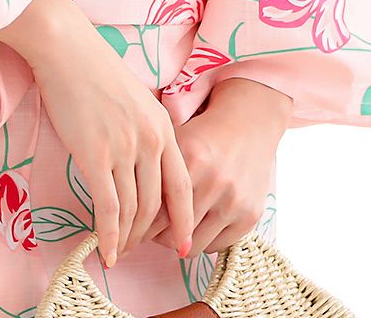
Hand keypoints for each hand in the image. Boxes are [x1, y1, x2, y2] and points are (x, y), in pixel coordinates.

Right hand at [0, 0, 194, 266]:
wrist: (69, 51)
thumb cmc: (97, 73)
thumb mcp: (137, 100)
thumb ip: (147, 131)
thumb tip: (145, 165)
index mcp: (164, 125)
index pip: (182, 184)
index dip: (183, 218)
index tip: (183, 243)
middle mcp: (151, 139)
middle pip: (157, 203)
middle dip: (149, 234)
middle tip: (138, 251)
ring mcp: (125, 148)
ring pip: (133, 209)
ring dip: (127, 237)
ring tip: (120, 252)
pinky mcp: (96, 156)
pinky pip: (108, 207)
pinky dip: (108, 235)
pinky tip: (105, 252)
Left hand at [146, 75, 290, 255]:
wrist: (248, 123)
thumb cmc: (203, 133)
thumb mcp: (174, 140)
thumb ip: (151, 170)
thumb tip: (119, 210)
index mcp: (193, 159)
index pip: (153, 212)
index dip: (138, 223)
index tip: (131, 224)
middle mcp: (215, 181)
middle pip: (170, 232)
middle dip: (154, 235)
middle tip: (149, 230)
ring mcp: (235, 200)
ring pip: (192, 246)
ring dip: (178, 242)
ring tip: (172, 228)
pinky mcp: (250, 215)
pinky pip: (216, 247)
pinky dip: (203, 241)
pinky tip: (196, 226)